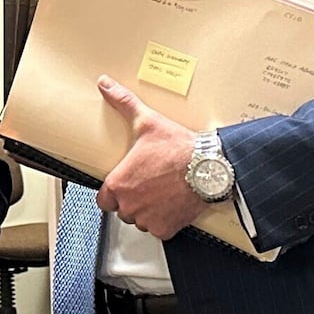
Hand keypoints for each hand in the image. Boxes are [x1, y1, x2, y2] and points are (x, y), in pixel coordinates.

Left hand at [94, 75, 204, 240]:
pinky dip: (164, 221)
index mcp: (118, 184)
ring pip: (140, 221)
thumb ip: (122, 103)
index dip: (115, 192)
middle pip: (123, 210)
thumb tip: (105, 84)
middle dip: (133, 200)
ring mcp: (148, 219)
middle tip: (148, 184)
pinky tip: (172, 204)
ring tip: (161, 192)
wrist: (209, 166)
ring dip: (147, 211)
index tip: (127, 183)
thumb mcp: (146, 121)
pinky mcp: (166, 229)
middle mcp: (130, 205)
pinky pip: (159, 230)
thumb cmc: (178, 148)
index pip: (104, 200)